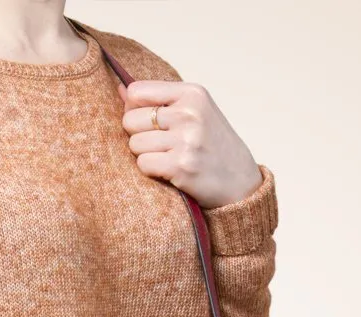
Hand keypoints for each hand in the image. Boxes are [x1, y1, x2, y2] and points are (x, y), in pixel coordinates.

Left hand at [118, 79, 262, 208]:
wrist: (240, 182)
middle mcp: (189, 113)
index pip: (137, 92)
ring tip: (166, 158)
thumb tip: (120, 89)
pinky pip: (143, 164)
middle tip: (159, 145)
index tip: (147, 122)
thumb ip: (158, 100)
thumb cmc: (212, 146)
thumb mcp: (194, 113)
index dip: (133, 109)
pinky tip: (167, 171)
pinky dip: (150, 171)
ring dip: (144, 155)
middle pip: (130, 120)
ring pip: (134, 144)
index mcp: (192, 93)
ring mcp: (186, 139)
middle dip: (138, 135)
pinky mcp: (181, 166)